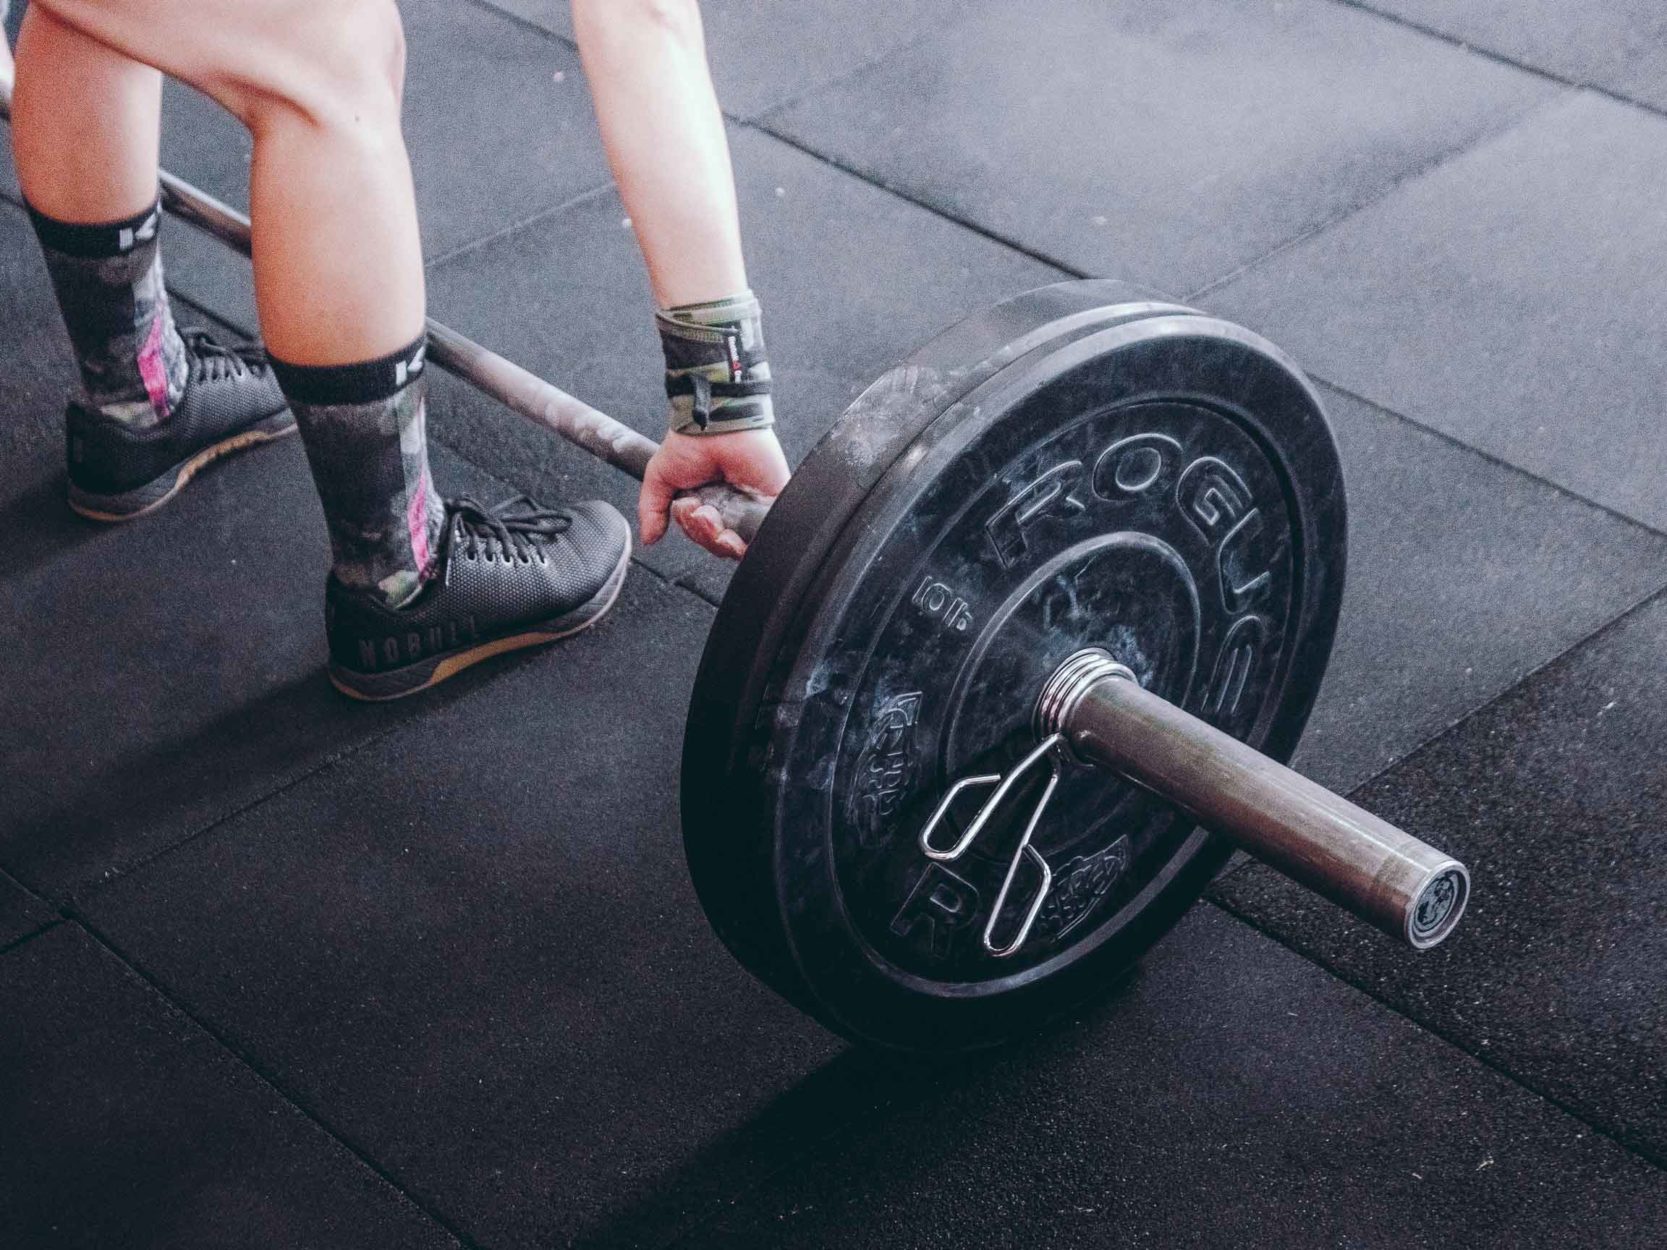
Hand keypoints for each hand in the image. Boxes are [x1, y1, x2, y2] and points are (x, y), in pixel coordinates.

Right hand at [638, 428, 789, 558]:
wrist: (714, 422)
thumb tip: (648, 538)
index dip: (695, 532)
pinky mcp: (771, 502)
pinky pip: (766, 534)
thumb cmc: (691, 441)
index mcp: (709, 505)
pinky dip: (750, 540)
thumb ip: (652, 509)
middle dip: (704, 534)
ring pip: (740, 545)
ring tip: (711, 512)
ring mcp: (752, 506)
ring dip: (719, 536)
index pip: (705, 537)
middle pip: (721, 545)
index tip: (688, 512)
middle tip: (699, 511)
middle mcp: (732, 508)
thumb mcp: (660, 477)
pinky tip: (733, 528)